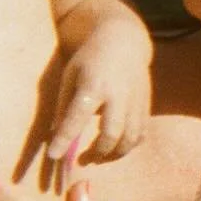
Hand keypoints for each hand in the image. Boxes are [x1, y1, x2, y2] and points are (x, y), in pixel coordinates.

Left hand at [46, 20, 152, 173]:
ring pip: (131, 136)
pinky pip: (142, 132)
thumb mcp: (70, 76)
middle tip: (85, 159)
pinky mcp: (146, 104)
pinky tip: (118, 147)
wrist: (124, 42)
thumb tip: (58, 134)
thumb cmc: (89, 60)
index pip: (77, 117)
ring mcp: (135, 99)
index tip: (54, 155)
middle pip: (112, 132)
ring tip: (101, 157)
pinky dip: (131, 145)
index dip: (65, 139)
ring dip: (116, 153)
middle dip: (98, 151)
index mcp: (93, 84)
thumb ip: (64, 106)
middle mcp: (117, 93)